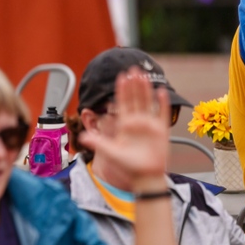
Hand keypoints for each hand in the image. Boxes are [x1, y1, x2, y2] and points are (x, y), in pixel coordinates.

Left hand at [79, 67, 170, 188]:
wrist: (144, 176)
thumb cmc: (127, 165)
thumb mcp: (110, 152)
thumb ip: (98, 143)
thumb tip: (82, 137)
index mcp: (124, 124)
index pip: (123, 102)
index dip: (122, 90)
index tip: (121, 76)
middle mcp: (137, 121)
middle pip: (135, 98)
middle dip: (134, 84)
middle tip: (133, 69)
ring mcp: (150, 124)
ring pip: (148, 102)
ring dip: (146, 89)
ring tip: (144, 75)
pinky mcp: (161, 130)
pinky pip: (162, 113)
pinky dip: (162, 103)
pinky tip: (161, 91)